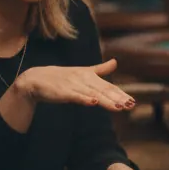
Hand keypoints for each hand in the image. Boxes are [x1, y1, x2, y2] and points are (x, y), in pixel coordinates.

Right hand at [14, 59, 135, 110]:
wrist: (36, 78)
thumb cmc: (61, 77)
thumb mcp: (83, 72)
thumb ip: (100, 69)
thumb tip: (115, 62)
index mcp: (90, 75)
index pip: (108, 86)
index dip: (121, 94)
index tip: (132, 102)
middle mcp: (84, 79)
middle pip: (104, 90)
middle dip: (118, 98)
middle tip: (130, 105)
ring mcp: (73, 85)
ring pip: (93, 94)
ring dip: (106, 100)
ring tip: (118, 107)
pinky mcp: (63, 92)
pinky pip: (76, 96)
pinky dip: (84, 99)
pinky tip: (94, 102)